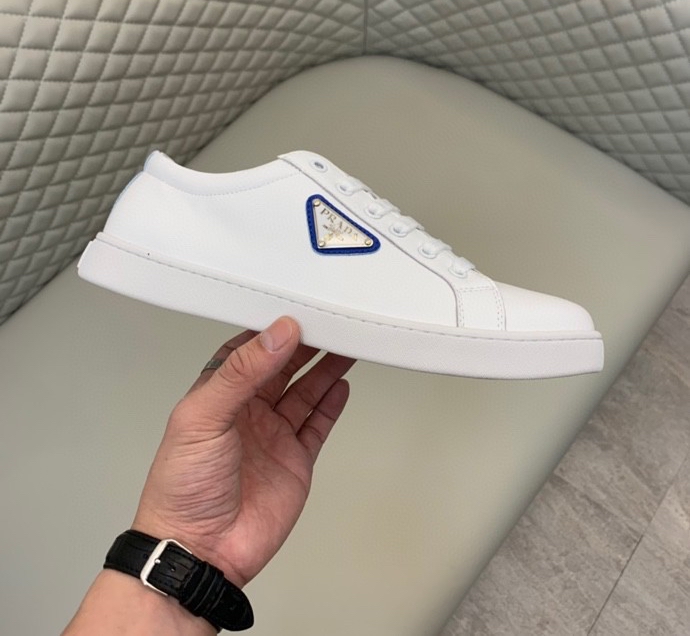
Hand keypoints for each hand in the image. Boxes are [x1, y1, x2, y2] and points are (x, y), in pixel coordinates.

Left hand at [131, 316, 354, 586]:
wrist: (200, 550)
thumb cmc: (182, 487)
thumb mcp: (203, 418)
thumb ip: (242, 373)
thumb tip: (277, 334)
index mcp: (218, 395)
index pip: (249, 351)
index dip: (272, 330)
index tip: (296, 310)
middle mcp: (248, 412)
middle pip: (283, 368)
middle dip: (305, 344)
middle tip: (330, 322)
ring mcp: (273, 436)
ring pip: (305, 392)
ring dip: (324, 368)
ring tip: (346, 344)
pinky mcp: (295, 460)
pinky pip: (317, 425)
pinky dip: (331, 405)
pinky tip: (341, 385)